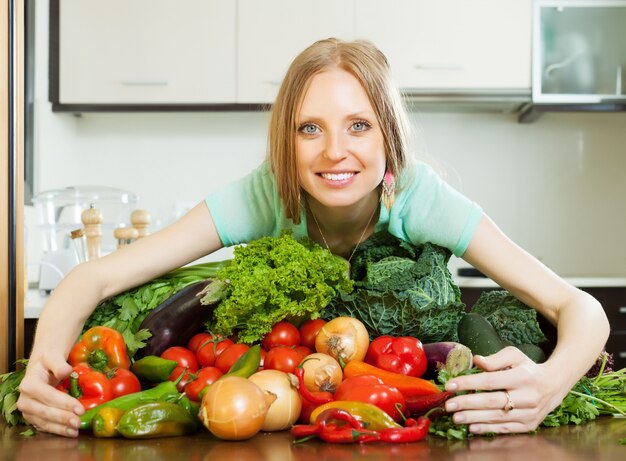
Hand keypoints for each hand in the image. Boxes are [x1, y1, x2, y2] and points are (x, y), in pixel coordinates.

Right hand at [17, 351, 84, 436]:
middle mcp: (24, 399)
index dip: (64, 403)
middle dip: (63, 418)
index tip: (80, 409)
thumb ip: (59, 363)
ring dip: (60, 428)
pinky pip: (44, 426)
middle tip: (78, 422)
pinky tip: (69, 432)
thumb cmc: (48, 361)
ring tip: (75, 431)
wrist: (41, 366)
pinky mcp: (32, 417)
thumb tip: (66, 372)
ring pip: (44, 422)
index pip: (48, 396)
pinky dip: (57, 430)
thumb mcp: (52, 356)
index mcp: (29, 384)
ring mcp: (27, 410)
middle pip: (45, 412)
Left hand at [443, 346, 566, 433]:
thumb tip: (477, 360)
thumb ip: (495, 358)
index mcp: (523, 377)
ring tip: (455, 417)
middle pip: (492, 401)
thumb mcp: (514, 356)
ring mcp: (529, 413)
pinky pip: (505, 428)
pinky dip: (487, 428)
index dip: (469, 383)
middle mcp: (527, 396)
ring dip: (473, 418)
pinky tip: (471, 427)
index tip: (450, 385)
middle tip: (449, 404)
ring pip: (497, 417)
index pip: (490, 381)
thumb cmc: (527, 368)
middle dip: (467, 403)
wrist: (553, 386)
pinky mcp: (529, 426)